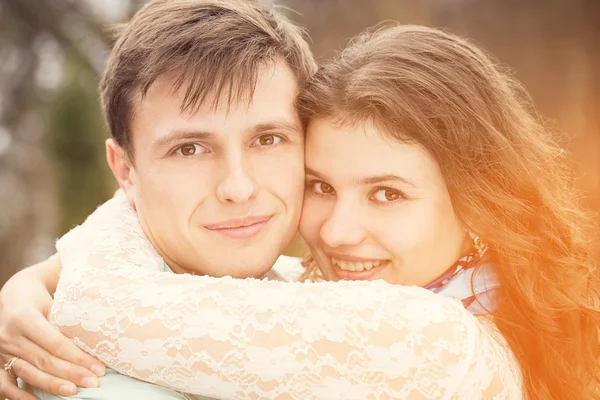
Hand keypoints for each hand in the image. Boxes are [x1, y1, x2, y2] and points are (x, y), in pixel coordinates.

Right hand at [0, 258, 105, 396]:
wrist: (13, 295)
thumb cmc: (40, 298)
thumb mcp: (53, 302)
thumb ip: (68, 320)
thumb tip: (99, 339)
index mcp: (25, 318)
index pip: (55, 343)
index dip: (77, 357)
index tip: (98, 368)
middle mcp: (9, 336)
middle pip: (44, 360)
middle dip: (70, 373)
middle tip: (93, 382)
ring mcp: (1, 351)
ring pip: (28, 373)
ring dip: (51, 385)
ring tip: (73, 392)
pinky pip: (6, 384)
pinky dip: (21, 396)